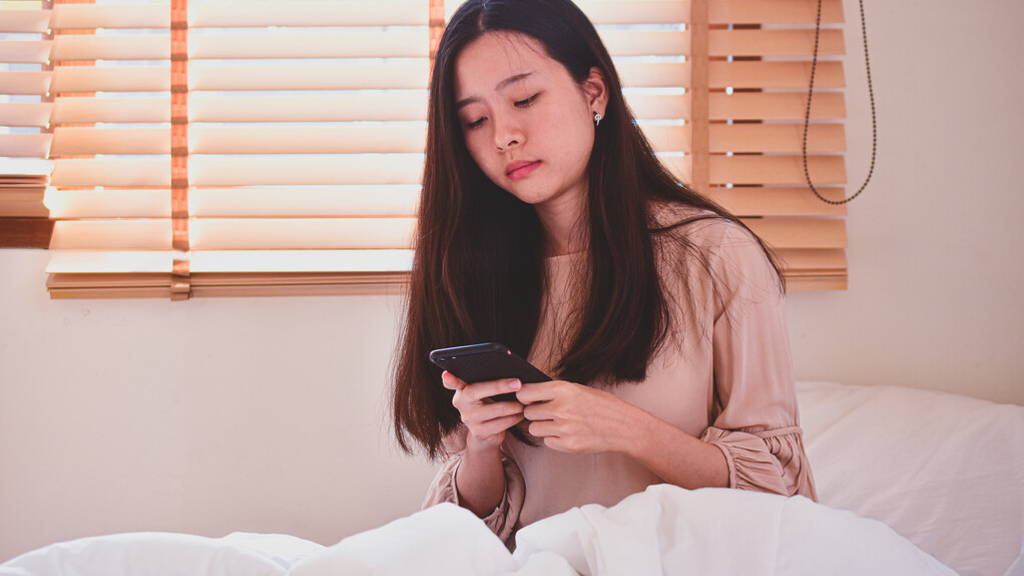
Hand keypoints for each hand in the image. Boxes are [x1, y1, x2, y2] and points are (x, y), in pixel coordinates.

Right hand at [441, 370, 525, 450]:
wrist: (487, 433)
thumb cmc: (490, 403)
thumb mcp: (487, 392)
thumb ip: (489, 380)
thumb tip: (511, 374)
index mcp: (462, 388)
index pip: (452, 381)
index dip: (449, 379)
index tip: (447, 374)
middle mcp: (461, 402)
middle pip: (477, 391)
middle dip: (499, 386)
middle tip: (518, 383)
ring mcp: (468, 418)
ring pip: (493, 410)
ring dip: (512, 405)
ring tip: (524, 401)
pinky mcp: (478, 432)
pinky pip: (499, 424)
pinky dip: (513, 418)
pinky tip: (521, 414)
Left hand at [515, 380, 643, 453]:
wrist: (624, 427)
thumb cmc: (603, 405)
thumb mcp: (579, 389)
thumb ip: (555, 391)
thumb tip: (529, 393)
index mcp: (563, 390)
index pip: (525, 393)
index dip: (524, 396)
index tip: (527, 398)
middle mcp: (561, 408)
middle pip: (528, 412)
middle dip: (535, 412)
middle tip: (547, 412)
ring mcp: (564, 428)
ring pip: (534, 428)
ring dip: (542, 426)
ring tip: (558, 423)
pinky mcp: (567, 445)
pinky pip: (547, 441)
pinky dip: (553, 438)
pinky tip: (567, 433)